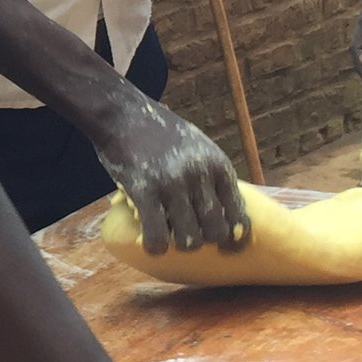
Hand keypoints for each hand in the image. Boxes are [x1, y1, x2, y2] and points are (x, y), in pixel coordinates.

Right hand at [92, 87, 249, 254]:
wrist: (123, 113)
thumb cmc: (161, 132)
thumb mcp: (199, 147)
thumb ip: (211, 176)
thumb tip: (223, 211)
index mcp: (218, 165)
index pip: (239, 214)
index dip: (235, 238)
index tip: (226, 248)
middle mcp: (200, 175)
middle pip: (215, 232)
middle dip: (203, 240)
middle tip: (188, 234)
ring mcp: (173, 184)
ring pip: (189, 239)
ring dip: (178, 244)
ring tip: (168, 236)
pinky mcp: (144, 191)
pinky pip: (157, 236)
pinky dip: (154, 246)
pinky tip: (149, 242)